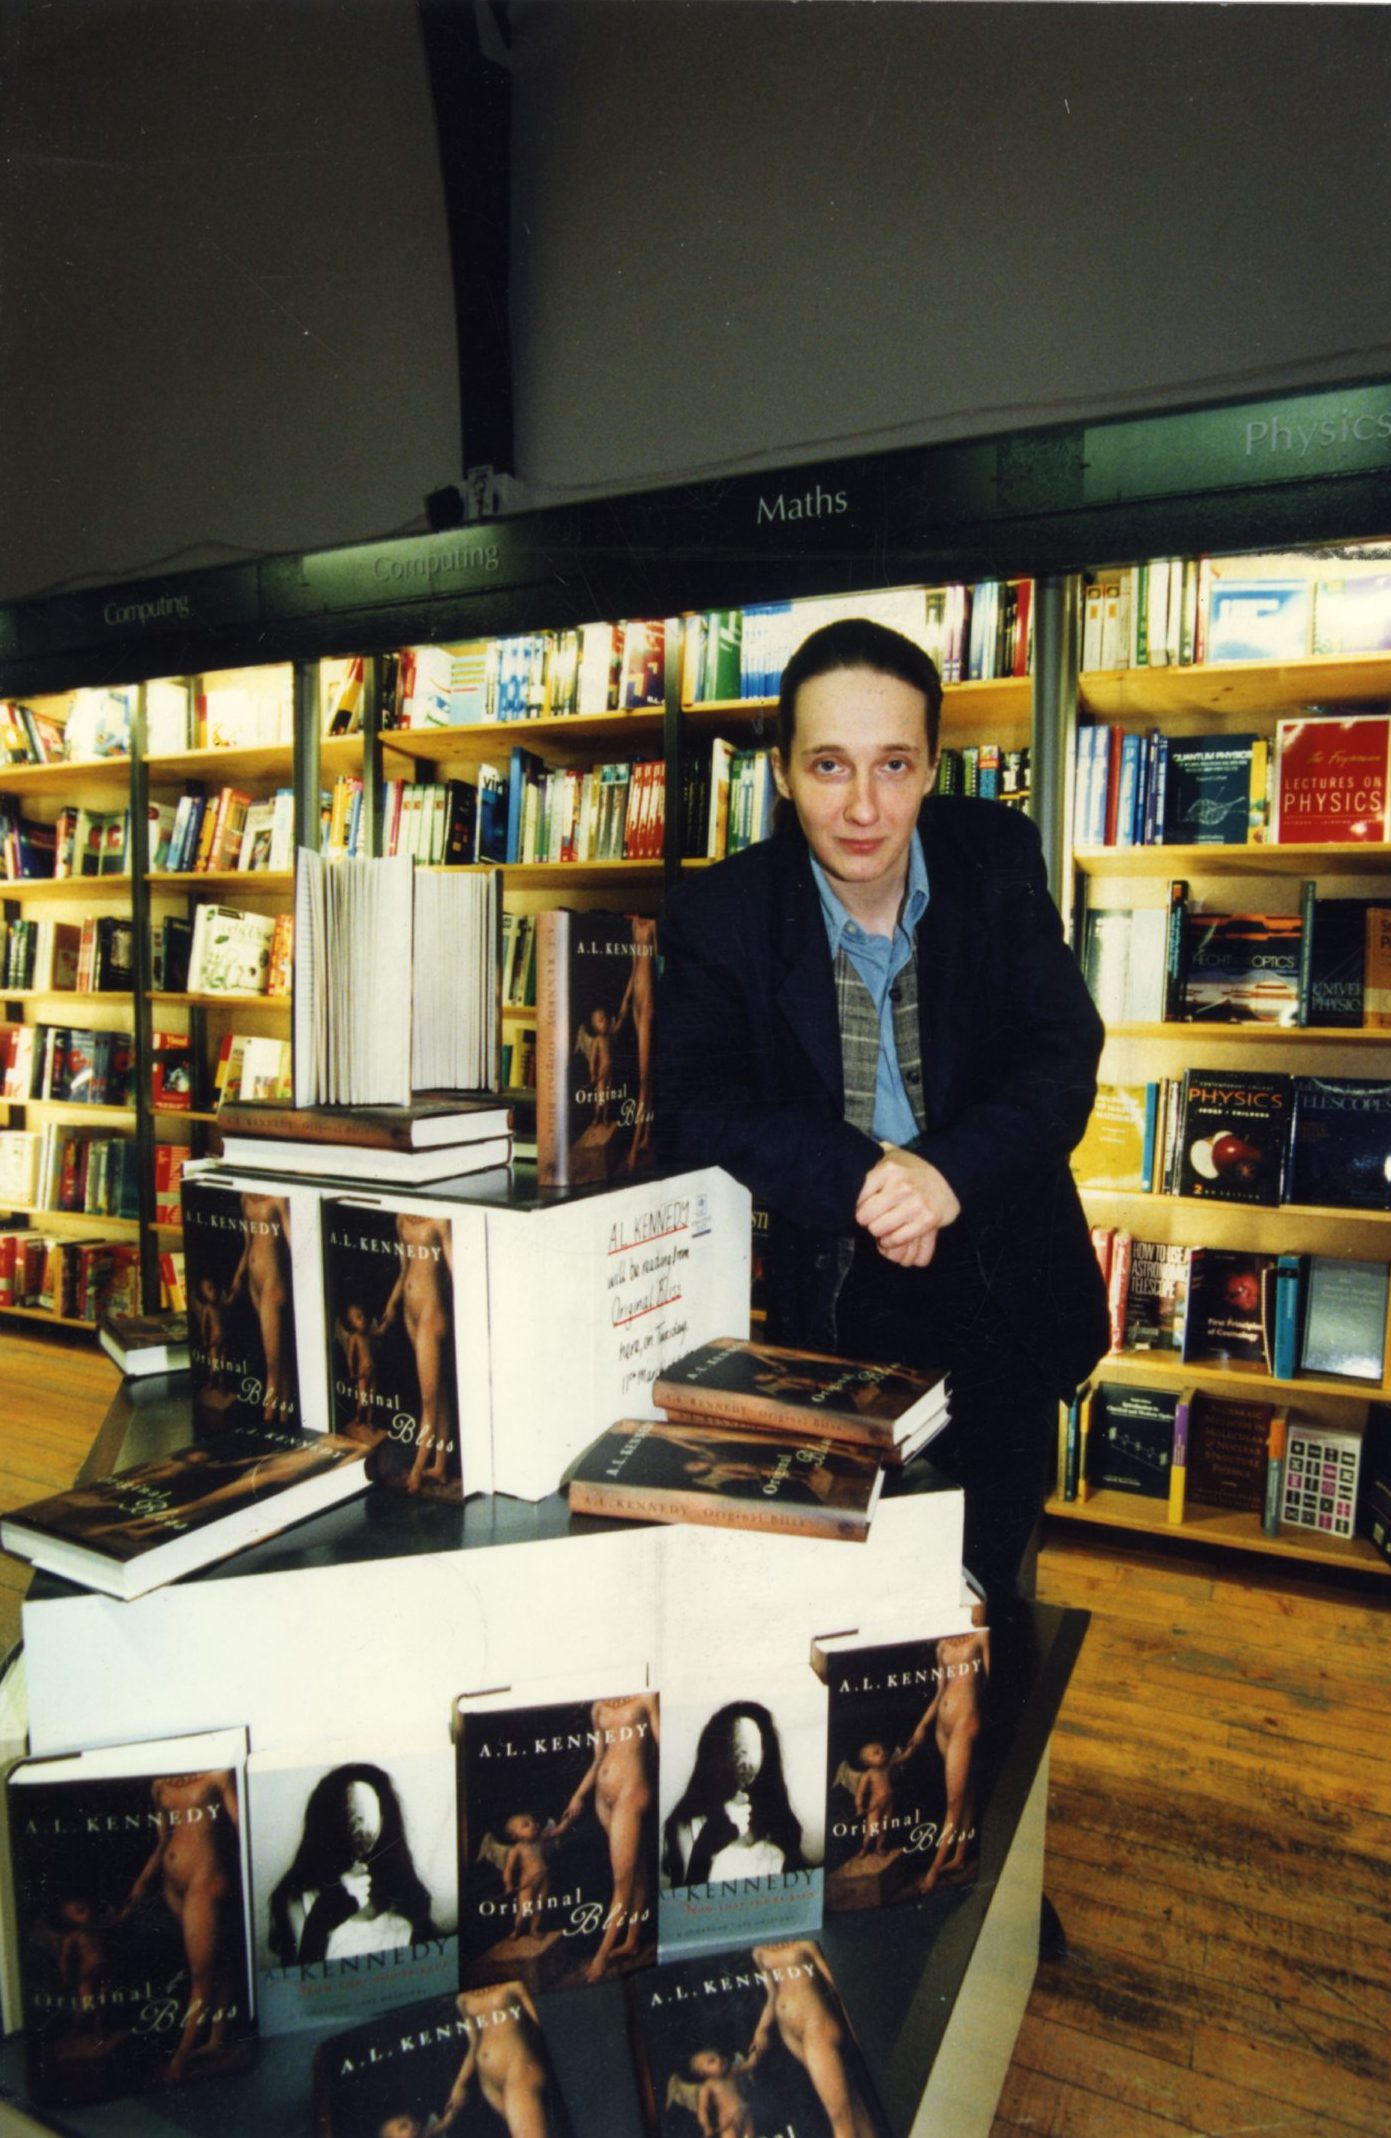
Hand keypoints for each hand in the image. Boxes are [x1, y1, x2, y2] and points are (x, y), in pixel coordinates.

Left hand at [855, 1147, 960, 1267]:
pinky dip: (891, 1241)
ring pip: (878, 1230)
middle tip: (873, 1218)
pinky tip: (892, 1235)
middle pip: (864, 1216)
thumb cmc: (912, 1169)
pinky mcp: (927, 1220)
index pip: (857, 1196)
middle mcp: (901, 1185)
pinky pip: (897, 1239)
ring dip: (878, 1232)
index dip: (857, 1204)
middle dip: (866, 1220)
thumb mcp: (892, 1155)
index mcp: (888, 1168)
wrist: (949, 1176)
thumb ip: (872, 1154)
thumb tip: (849, 1157)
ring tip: (882, 1226)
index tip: (863, 1205)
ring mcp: (915, 1203)